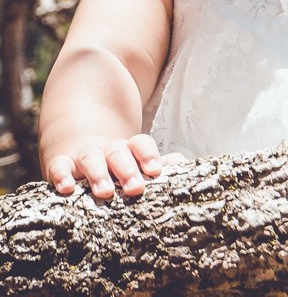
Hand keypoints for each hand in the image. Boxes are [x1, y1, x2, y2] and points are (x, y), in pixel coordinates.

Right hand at [44, 134, 184, 198]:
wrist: (79, 147)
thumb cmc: (116, 163)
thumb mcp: (136, 162)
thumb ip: (156, 164)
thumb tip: (180, 162)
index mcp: (129, 149)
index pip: (140, 144)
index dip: (148, 155)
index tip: (155, 171)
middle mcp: (108, 150)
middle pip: (118, 153)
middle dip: (127, 170)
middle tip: (136, 188)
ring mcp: (84, 155)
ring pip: (91, 158)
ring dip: (98, 174)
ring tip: (106, 192)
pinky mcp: (62, 164)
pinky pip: (60, 166)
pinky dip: (62, 176)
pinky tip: (67, 188)